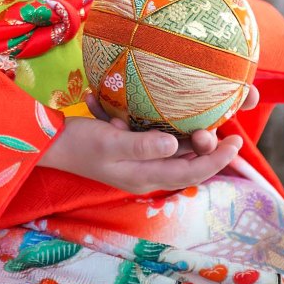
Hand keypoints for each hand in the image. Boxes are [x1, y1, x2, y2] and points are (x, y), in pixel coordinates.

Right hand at [36, 87, 256, 193]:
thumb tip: (175, 144)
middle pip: (185, 161)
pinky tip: (147, 108)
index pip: (191, 172)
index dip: (217, 159)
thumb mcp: (110, 142)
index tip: (236, 141)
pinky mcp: (127, 147)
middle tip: (213, 120)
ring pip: (172, 148)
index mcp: (145, 176)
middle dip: (204, 143)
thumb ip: (142, 144)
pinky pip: (150, 136)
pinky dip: (153, 122)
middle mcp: (145, 172)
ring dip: (182, 131)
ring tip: (193, 112)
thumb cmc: (78, 143)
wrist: (47, 142)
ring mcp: (136, 160)